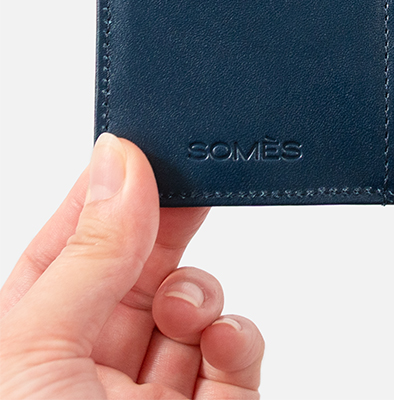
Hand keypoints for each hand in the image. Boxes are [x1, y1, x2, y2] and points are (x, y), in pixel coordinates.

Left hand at [0, 134, 263, 398]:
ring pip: (195, 302)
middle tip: (196, 181)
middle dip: (169, 222)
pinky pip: (239, 349)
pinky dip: (238, 336)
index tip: (141, 146)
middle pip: (139, 265)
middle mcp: (87, 366)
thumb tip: (121, 161)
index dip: (103, 194)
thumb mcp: (37, 349)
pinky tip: (219, 343)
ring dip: (200, 294)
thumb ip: (89, 253)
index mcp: (28, 344)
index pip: (66, 246)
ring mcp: (152, 394)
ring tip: (184, 314)